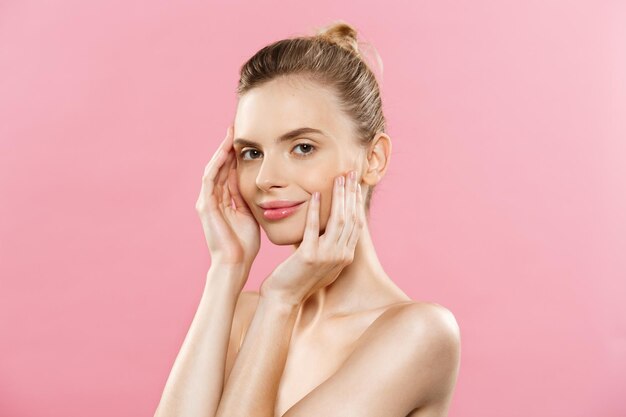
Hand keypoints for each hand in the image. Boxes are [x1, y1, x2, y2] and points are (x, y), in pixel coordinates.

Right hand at [195, 125, 259, 269]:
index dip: (235, 154)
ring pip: (213, 168)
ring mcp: (206, 201)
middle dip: (227, 147)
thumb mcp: (251, 214)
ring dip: (221, 151)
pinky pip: (210, 179)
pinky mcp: (205, 206)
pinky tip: (224, 151)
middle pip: (219, 166)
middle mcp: (212, 198)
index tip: (246, 138)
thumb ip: (250, 198)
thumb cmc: (245, 245)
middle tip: (236, 127)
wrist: (235, 264)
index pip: (228, 171)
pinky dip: (217, 164)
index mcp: (223, 200)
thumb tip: (260, 183)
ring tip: (230, 134)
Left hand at [260, 170, 365, 305]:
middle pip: (351, 218)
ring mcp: (327, 257)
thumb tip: (332, 223)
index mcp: (346, 256)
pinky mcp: (309, 256)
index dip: (357, 202)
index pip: (356, 223)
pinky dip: (316, 209)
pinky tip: (315, 194)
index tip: (355, 184)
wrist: (284, 297)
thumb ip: (330, 244)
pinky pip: (314, 227)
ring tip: (337, 179)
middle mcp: (341, 256)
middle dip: (351, 194)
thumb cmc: (299, 277)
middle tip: (350, 173)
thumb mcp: (322, 260)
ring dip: (338, 197)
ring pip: (338, 220)